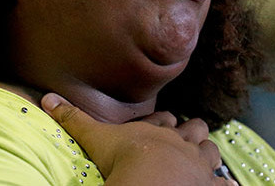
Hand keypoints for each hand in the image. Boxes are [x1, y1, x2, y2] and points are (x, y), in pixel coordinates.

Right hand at [41, 93, 237, 185]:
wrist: (152, 182)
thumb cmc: (124, 158)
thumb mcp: (95, 137)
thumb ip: (73, 118)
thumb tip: (47, 98)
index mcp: (157, 131)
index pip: (165, 119)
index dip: (165, 121)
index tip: (165, 122)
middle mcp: (182, 144)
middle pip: (194, 130)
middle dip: (193, 133)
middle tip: (187, 138)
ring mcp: (199, 165)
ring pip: (211, 151)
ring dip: (208, 154)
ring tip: (204, 159)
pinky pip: (223, 184)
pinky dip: (224, 185)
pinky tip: (227, 185)